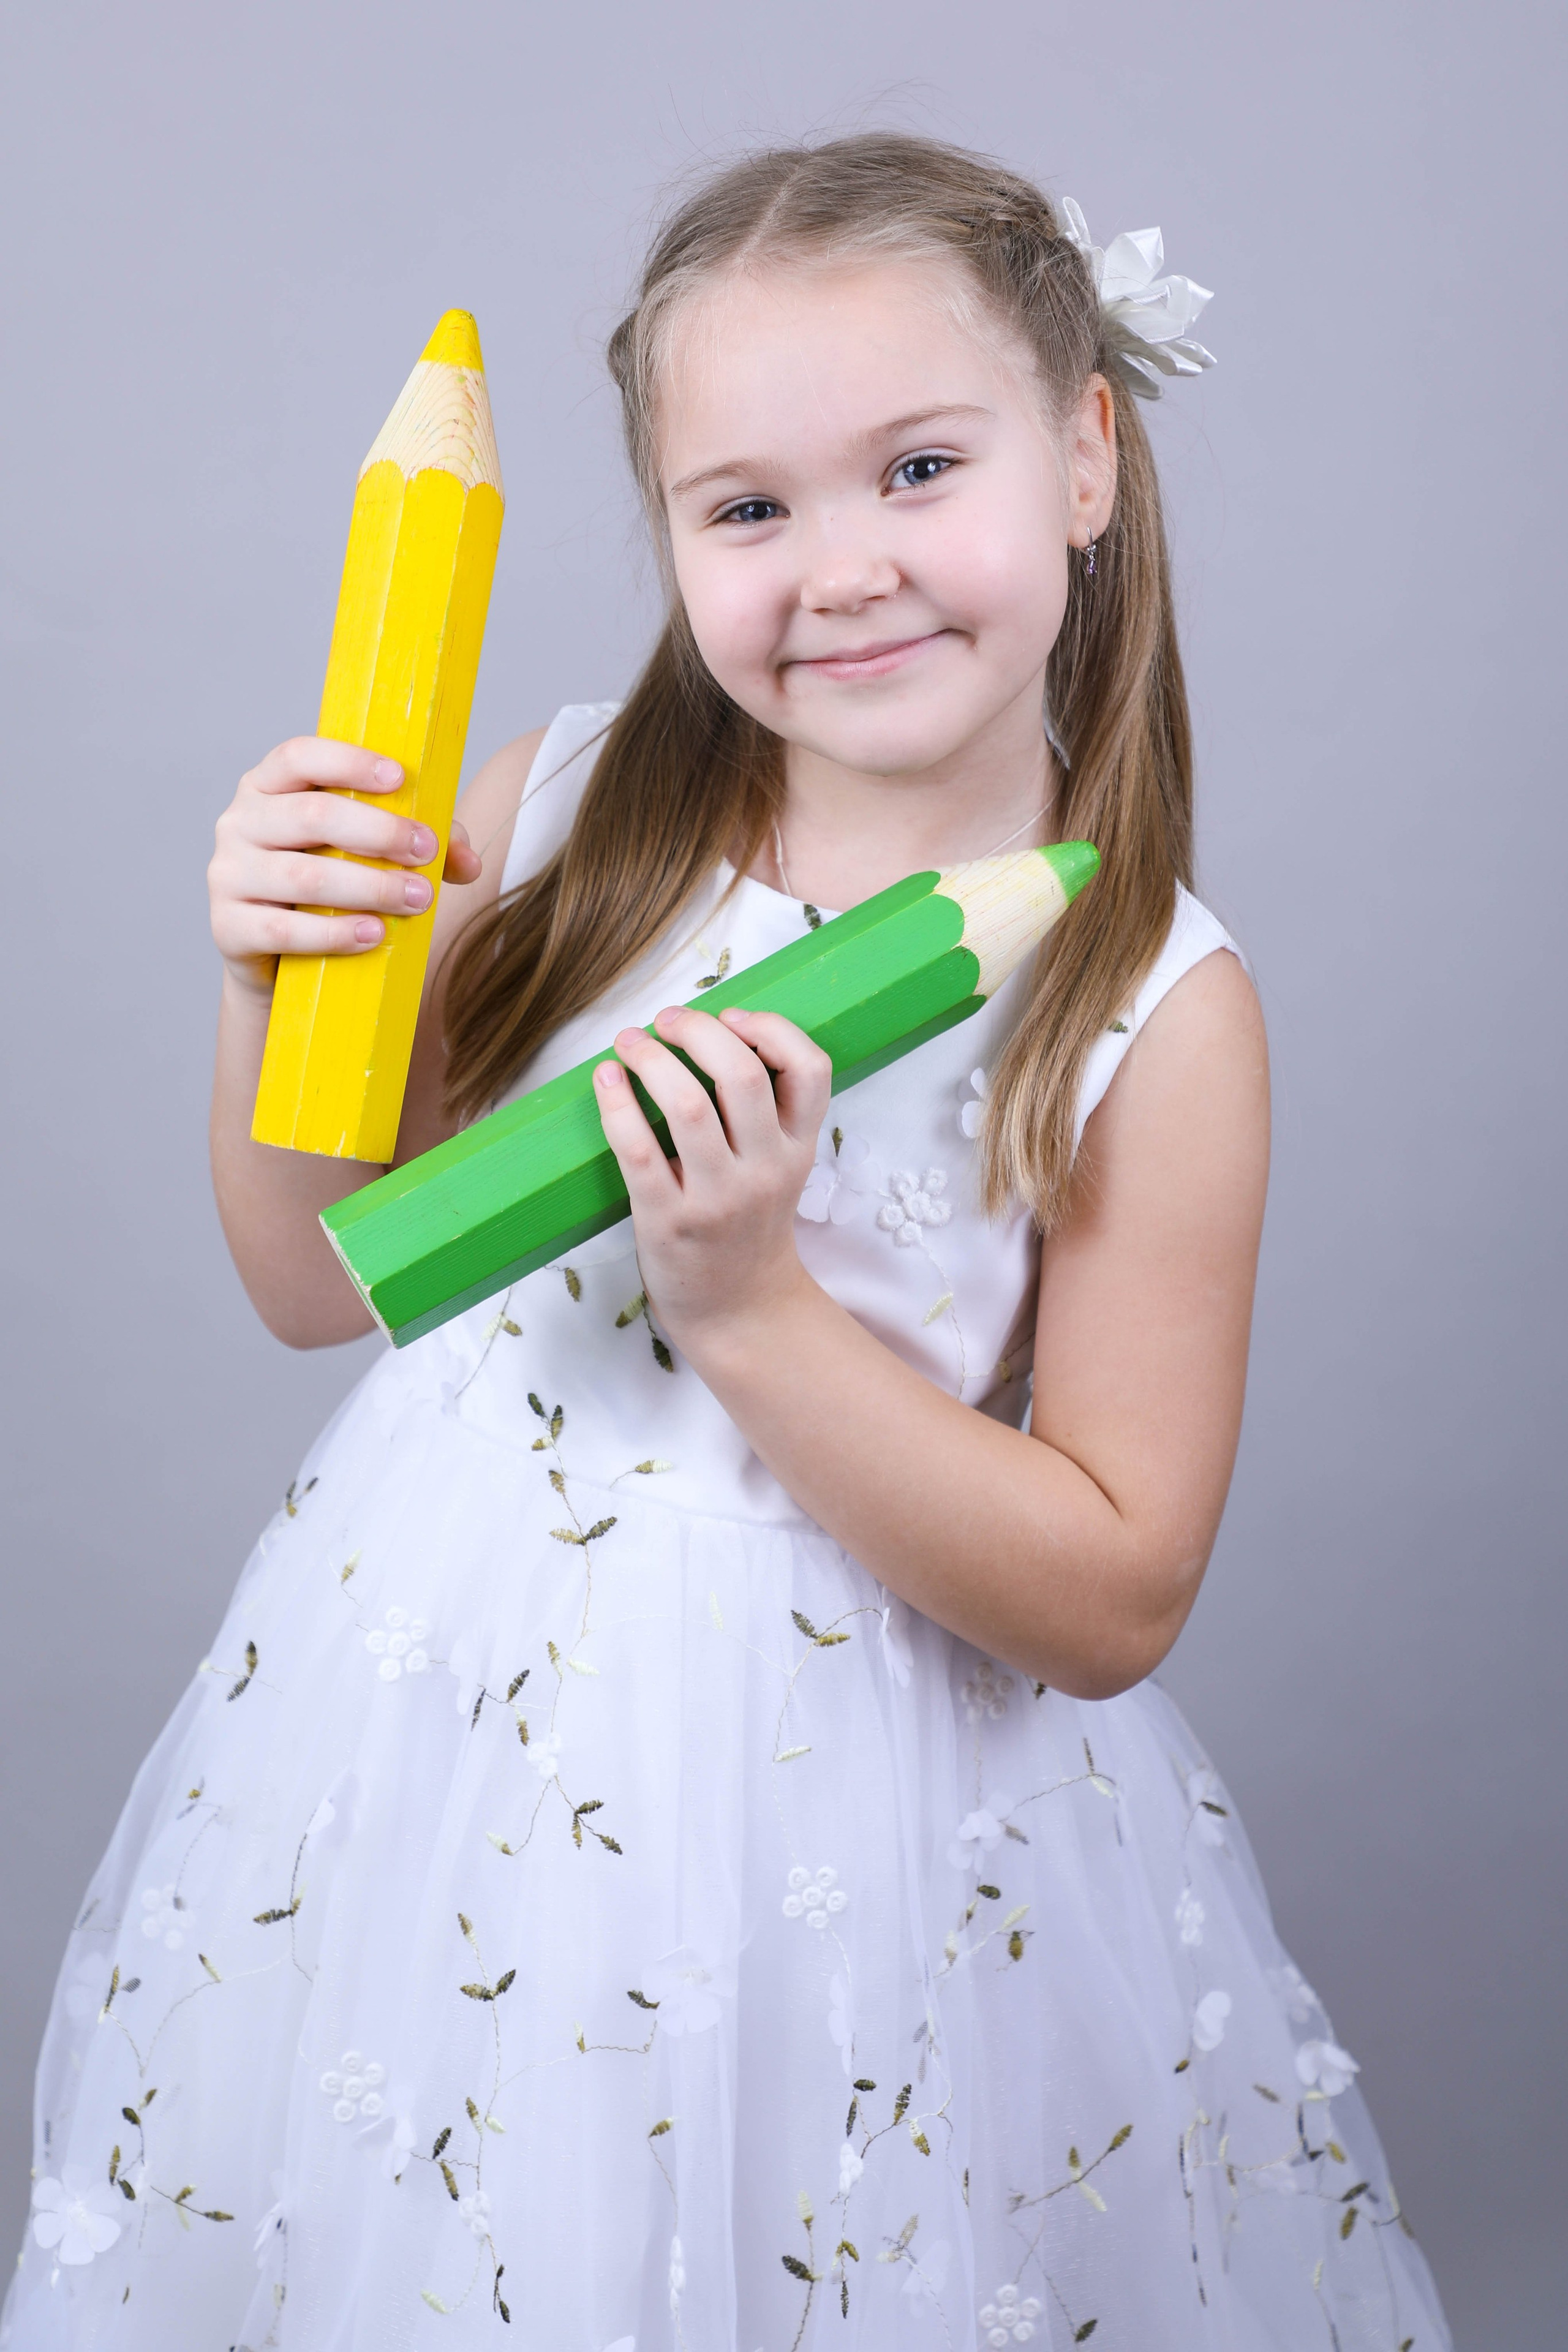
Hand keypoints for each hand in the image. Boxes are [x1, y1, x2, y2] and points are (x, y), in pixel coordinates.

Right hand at [208, 736, 482, 997]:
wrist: (275, 956)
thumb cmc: (328, 887)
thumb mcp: (368, 853)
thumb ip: (418, 844)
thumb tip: (468, 861)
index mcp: (270, 785)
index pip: (300, 756)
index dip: (349, 762)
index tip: (400, 778)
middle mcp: (241, 822)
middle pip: (312, 816)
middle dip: (378, 833)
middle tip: (425, 851)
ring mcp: (227, 874)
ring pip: (304, 876)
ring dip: (370, 887)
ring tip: (418, 898)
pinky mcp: (227, 926)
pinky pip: (284, 930)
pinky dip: (335, 933)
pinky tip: (374, 933)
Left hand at [593, 1004, 831, 1351]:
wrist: (736, 1309)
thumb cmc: (748, 1223)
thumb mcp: (781, 1167)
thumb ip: (766, 1111)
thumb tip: (712, 1030)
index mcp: (798, 1148)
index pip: (811, 1069)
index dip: (772, 1028)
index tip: (731, 1015)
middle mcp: (766, 1169)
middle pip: (742, 1074)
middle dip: (698, 1030)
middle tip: (667, 1020)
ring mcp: (718, 1197)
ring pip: (688, 1105)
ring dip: (652, 1059)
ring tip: (630, 1042)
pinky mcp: (669, 1220)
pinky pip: (638, 1149)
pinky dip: (617, 1104)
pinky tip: (606, 1079)